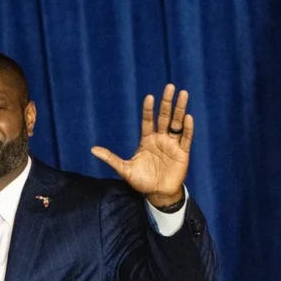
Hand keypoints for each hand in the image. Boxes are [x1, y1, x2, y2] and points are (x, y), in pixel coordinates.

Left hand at [90, 84, 191, 207]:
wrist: (157, 194)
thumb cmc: (142, 181)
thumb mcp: (124, 169)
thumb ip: (110, 158)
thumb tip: (92, 150)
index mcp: (147, 140)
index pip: (148, 120)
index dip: (148, 109)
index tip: (149, 97)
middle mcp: (160, 139)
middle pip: (164, 117)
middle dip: (166, 102)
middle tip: (169, 86)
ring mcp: (172, 144)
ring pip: (177, 123)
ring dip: (180, 109)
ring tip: (183, 94)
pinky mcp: (182, 153)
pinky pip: (186, 138)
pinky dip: (187, 128)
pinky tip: (188, 117)